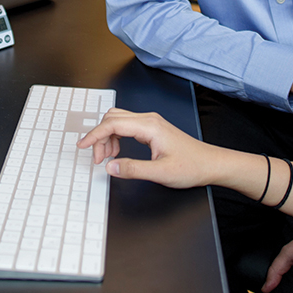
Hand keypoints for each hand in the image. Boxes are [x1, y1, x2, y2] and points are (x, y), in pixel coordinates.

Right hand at [77, 108, 219, 188]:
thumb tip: (110, 166)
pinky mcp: (152, 129)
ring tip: (107, 158)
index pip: (113, 124)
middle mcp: (149, 120)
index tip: (82, 146)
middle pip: (112, 119)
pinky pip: (126, 127)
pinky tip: (118, 153)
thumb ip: (133, 170)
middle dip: (99, 137)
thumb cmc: (192, 166)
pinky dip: (116, 138)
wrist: (210, 164)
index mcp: (150, 127)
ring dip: (107, 138)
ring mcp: (151, 123)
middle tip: (97, 158)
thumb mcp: (161, 173)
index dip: (94, 135)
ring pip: (118, 121)